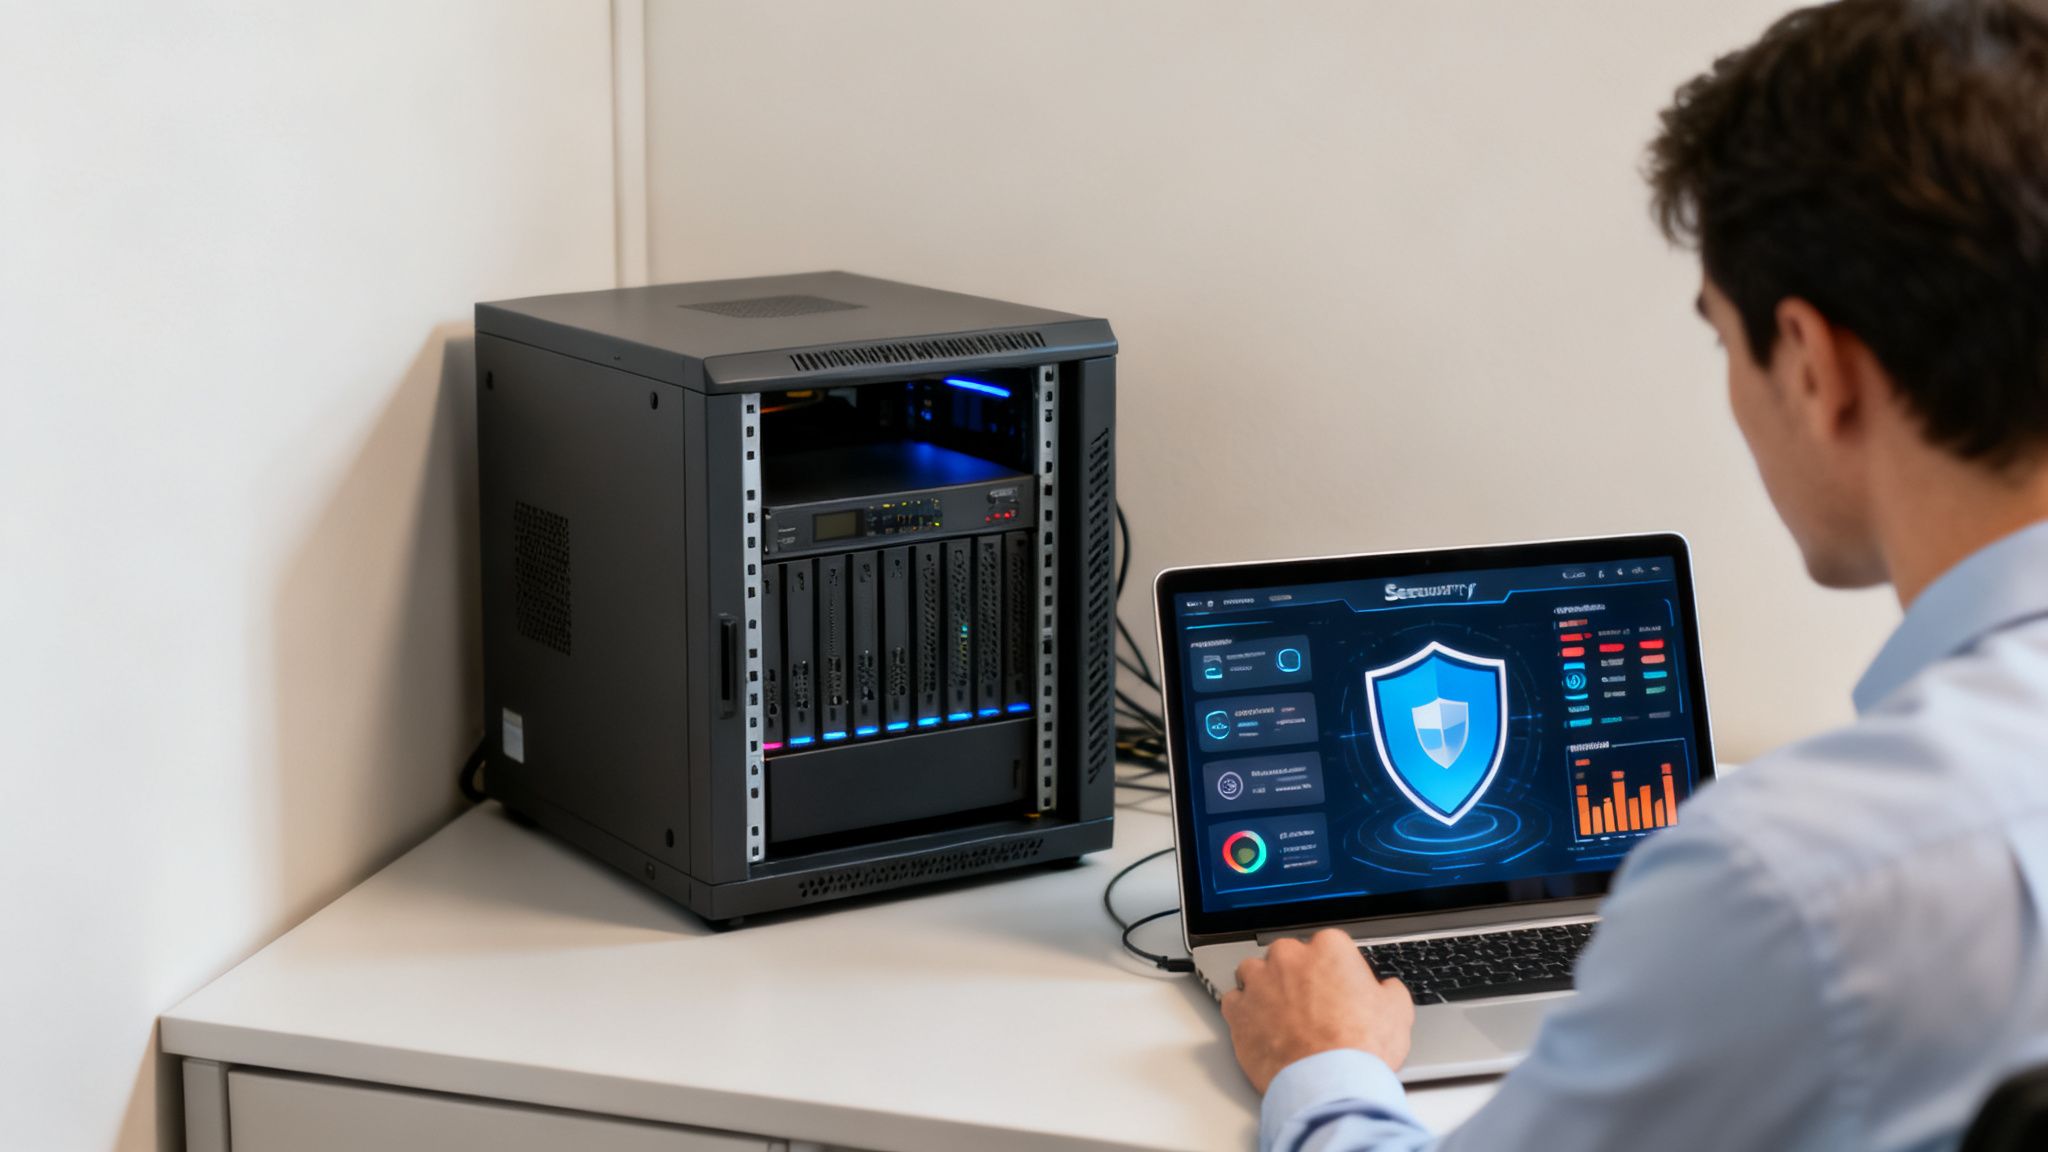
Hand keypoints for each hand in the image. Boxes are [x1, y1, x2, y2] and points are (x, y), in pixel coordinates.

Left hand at [1220, 928, 1414, 1092]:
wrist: (1329, 1084)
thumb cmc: (1360, 1049)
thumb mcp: (1396, 1013)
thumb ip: (1387, 991)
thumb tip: (1387, 990)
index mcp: (1329, 949)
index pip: (1328, 946)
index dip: (1333, 969)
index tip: (1336, 986)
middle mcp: (1289, 957)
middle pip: (1287, 955)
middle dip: (1295, 974)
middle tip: (1310, 1004)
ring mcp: (1259, 982)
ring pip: (1253, 972)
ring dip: (1264, 987)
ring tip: (1281, 1014)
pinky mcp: (1238, 1010)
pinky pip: (1234, 1002)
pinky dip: (1244, 1012)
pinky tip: (1259, 1027)